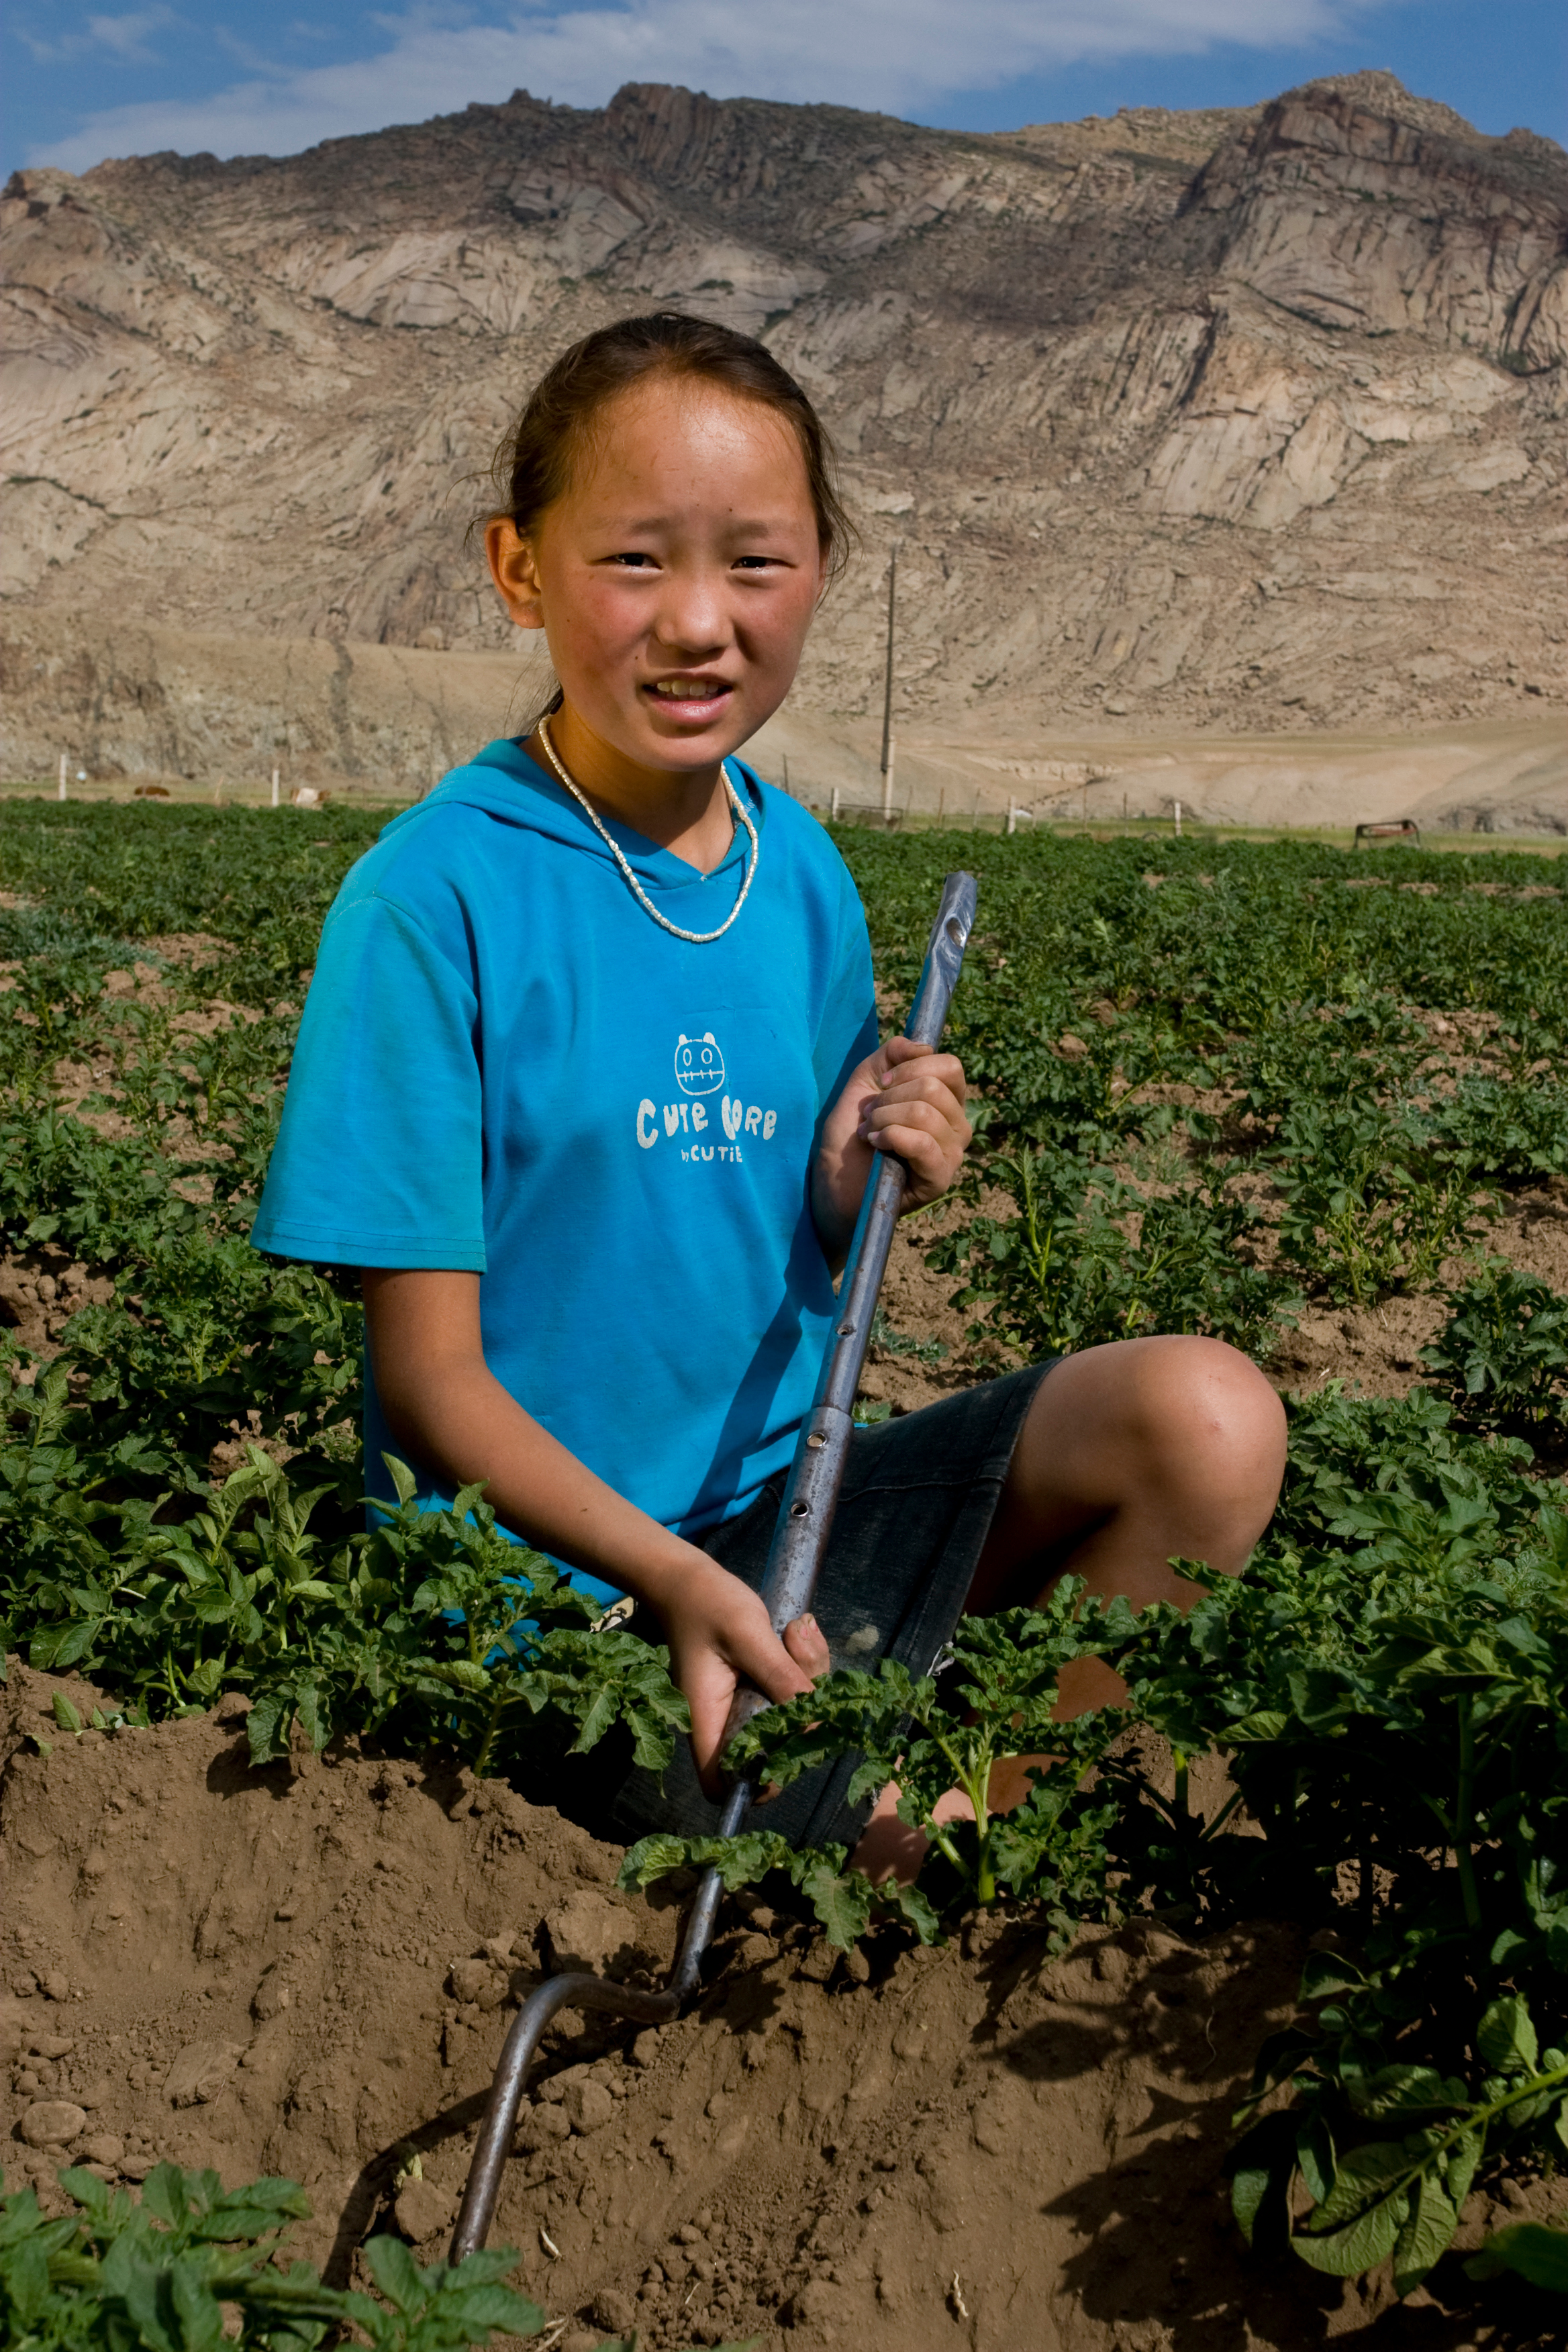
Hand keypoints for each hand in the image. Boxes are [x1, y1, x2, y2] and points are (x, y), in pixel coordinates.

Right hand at [647, 1553, 829, 1795]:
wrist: (687, 1578)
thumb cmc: (707, 1604)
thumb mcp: (748, 1635)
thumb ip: (781, 1677)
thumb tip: (815, 1722)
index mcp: (708, 1719)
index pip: (722, 1783)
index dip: (755, 1786)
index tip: (791, 1754)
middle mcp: (722, 1721)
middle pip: (769, 1750)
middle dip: (799, 1715)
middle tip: (802, 1662)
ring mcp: (740, 1705)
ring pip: (787, 1718)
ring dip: (805, 1682)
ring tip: (794, 1634)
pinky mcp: (754, 1687)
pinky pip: (789, 1692)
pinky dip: (801, 1669)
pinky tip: (795, 1634)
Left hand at [813, 1035, 971, 1258]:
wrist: (833, 1183)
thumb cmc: (850, 1135)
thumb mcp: (865, 1083)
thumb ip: (891, 1055)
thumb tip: (921, 1045)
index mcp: (947, 1101)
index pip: (950, 1067)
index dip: (911, 1067)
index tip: (883, 1082)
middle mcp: (957, 1127)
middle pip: (934, 1088)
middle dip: (888, 1098)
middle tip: (870, 1117)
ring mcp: (951, 1154)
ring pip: (925, 1113)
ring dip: (884, 1119)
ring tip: (869, 1134)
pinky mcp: (939, 1179)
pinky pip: (924, 1145)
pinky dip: (892, 1137)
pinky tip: (877, 1146)